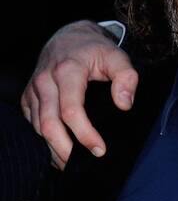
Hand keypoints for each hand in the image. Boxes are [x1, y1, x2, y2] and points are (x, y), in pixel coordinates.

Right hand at [19, 21, 138, 168]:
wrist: (69, 36)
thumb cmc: (95, 49)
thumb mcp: (117, 56)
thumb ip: (127, 78)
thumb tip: (124, 105)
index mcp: (67, 70)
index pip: (71, 110)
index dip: (84, 134)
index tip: (100, 149)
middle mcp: (45, 81)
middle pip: (49, 125)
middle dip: (65, 150)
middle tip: (85, 163)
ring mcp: (33, 90)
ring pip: (38, 127)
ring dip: (54, 149)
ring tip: (74, 164)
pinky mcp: (28, 97)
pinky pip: (33, 123)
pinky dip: (44, 140)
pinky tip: (59, 151)